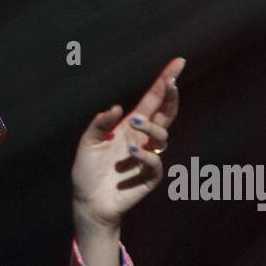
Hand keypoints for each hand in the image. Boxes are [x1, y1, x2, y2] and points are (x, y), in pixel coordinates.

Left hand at [71, 57, 184, 230]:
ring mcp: (148, 157)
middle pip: (166, 113)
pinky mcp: (149, 177)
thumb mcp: (88, 143)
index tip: (178, 63)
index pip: (152, 100)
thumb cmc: (87, 172)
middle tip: (171, 83)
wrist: (88, 202)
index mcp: (130, 127)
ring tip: (134, 123)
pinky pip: (155, 162)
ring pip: (163, 136)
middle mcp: (142, 139)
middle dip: (171, 96)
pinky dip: (146, 155)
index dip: (165, 82)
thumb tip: (116, 107)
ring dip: (151, 126)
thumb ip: (100, 124)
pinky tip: (132, 152)